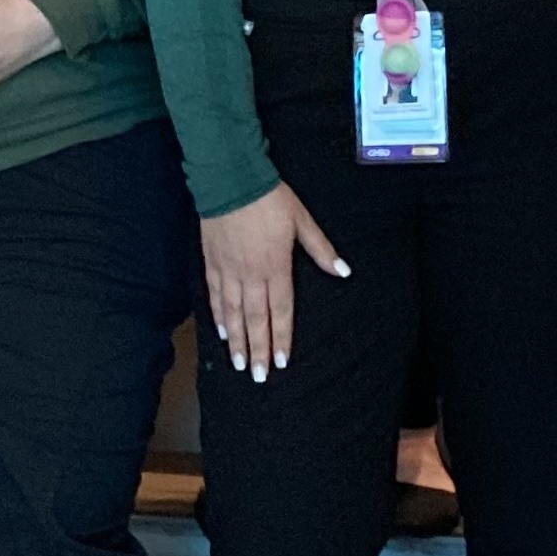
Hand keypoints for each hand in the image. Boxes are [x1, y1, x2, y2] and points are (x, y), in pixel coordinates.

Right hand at [199, 183, 345, 382]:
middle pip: (255, 319)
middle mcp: (251, 275)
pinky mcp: (212, 262)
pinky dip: (218, 315)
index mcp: (276, 266)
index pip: (280, 310)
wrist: (230, 179)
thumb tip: (344, 271)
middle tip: (258, 376)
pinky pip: (215, 295)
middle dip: (258, 349)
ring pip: (232, 313)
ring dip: (236, 340)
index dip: (281, 338)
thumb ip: (321, 250)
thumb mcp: (302, 220)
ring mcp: (229, 270)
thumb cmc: (270, 199)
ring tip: (239, 363)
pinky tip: (221, 332)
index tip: (281, 362)